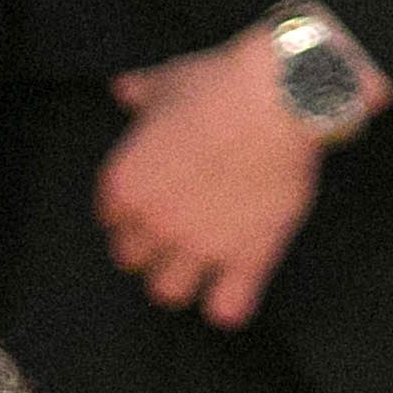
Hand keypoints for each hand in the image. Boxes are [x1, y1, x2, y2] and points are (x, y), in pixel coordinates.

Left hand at [97, 29, 336, 330]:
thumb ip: (141, 94)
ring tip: (202, 264)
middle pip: (133, 261)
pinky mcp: (245, 261)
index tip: (151, 202)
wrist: (282, 96)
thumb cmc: (222, 83)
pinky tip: (237, 285)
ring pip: (169, 293)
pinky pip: (225, 310)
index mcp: (127, 182)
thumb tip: (123, 89)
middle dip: (151, 249)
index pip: (110, 219)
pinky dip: (228, 304)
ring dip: (182, 281)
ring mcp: (199, 247)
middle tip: (177, 232)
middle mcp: (156, 222)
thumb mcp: (170, 81)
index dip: (130, 213)